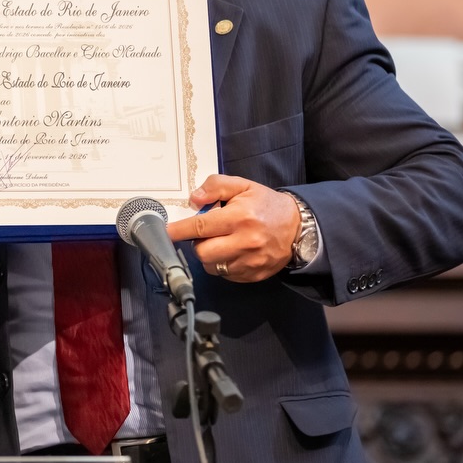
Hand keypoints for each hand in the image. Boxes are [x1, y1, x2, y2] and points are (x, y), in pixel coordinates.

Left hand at [167, 174, 299, 281]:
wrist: (297, 227)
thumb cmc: (265, 205)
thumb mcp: (242, 186)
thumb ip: (216, 186)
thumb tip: (194, 199)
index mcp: (240, 217)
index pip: (201, 226)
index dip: (179, 231)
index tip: (166, 233)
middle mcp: (245, 242)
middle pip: (203, 252)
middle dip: (197, 243)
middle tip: (206, 234)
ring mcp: (250, 262)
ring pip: (212, 267)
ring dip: (209, 256)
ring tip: (221, 242)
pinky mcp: (253, 275)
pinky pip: (226, 275)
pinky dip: (222, 265)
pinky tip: (232, 252)